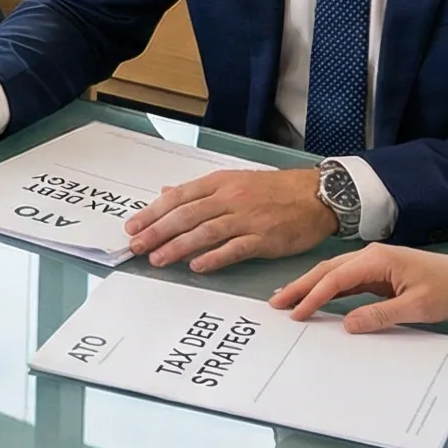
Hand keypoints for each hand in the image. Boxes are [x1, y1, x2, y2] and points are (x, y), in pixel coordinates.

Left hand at [126, 168, 338, 272]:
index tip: (133, 227)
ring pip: (205, 232)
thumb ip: (199, 191)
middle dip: (157, 232)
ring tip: (157, 259)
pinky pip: (235, 248)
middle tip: (136, 246)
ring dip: (178, 246)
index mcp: (220, 183)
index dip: (153, 213)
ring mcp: (247, 218)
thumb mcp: (233, 181)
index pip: (179, 197)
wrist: (315, 195)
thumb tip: (165, 194)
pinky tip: (196, 266)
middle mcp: (230, 198)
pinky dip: (214, 257)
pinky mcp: (264, 238)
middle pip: (186, 215)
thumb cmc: (273, 190)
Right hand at [271, 246, 447, 333]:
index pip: (335, 278)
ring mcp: (374, 264)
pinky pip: (347, 282)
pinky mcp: (379, 274)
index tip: (295, 313)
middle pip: (327, 271)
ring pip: (334, 275)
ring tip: (287, 301)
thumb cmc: (447, 291)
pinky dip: (329, 290)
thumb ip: (379, 315)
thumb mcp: (415, 307)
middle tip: (275, 303)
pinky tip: (316, 299)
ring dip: (311, 287)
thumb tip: (346, 324)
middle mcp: (370, 257)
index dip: (313, 296)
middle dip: (300, 286)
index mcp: (376, 259)